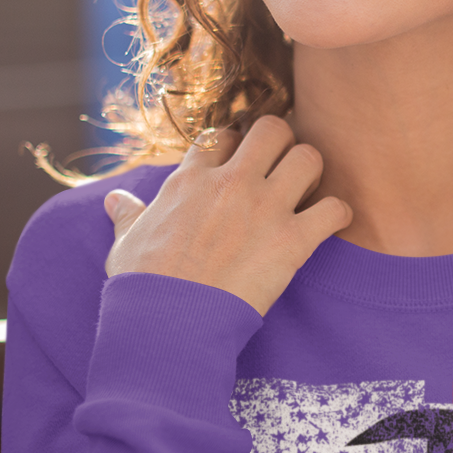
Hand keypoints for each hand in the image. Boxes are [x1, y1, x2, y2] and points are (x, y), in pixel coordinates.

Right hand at [101, 116, 350, 316]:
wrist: (168, 322)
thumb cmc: (143, 286)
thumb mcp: (126, 243)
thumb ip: (128, 216)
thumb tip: (115, 201)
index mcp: (190, 180)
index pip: (222, 135)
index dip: (234, 145)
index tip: (238, 162)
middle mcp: (230, 183)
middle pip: (272, 130)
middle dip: (281, 144)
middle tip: (280, 169)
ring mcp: (264, 209)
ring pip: (308, 157)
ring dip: (312, 172)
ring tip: (307, 192)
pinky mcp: (292, 241)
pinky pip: (334, 209)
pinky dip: (337, 214)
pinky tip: (329, 224)